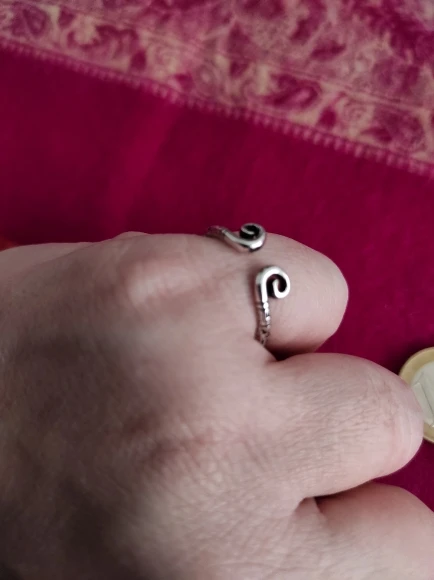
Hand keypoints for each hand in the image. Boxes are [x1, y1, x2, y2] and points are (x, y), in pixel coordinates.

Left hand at [0, 233, 431, 578]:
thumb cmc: (51, 507)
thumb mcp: (174, 571)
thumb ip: (283, 550)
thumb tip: (367, 507)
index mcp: (225, 577)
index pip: (409, 550)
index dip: (371, 522)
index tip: (323, 503)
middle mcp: (217, 467)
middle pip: (388, 425)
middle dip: (336, 435)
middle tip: (252, 437)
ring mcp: (191, 354)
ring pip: (334, 326)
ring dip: (300, 364)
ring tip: (212, 376)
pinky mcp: (167, 269)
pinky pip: (298, 277)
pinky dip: (269, 302)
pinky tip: (199, 323)